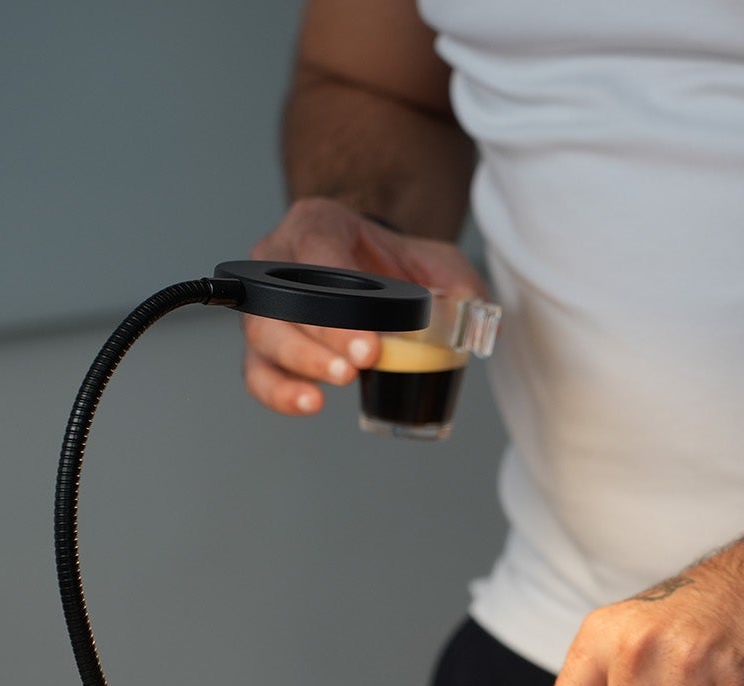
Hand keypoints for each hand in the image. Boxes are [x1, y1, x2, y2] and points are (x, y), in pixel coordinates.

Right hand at [242, 197, 488, 415]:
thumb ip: (464, 287)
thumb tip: (486, 327)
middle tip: (355, 367)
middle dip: (319, 339)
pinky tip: (310, 402)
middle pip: (282, 301)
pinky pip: (258, 372)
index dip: (338, 301)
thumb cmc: (398, 264)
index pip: (316, 253)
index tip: (370, 342)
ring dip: (300, 365)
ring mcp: (268, 303)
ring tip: (336, 385)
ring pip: (263, 337)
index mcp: (317, 225)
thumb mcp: (438, 262)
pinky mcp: (266, 345)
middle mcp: (279, 260)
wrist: (375, 269)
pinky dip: (279, 392)